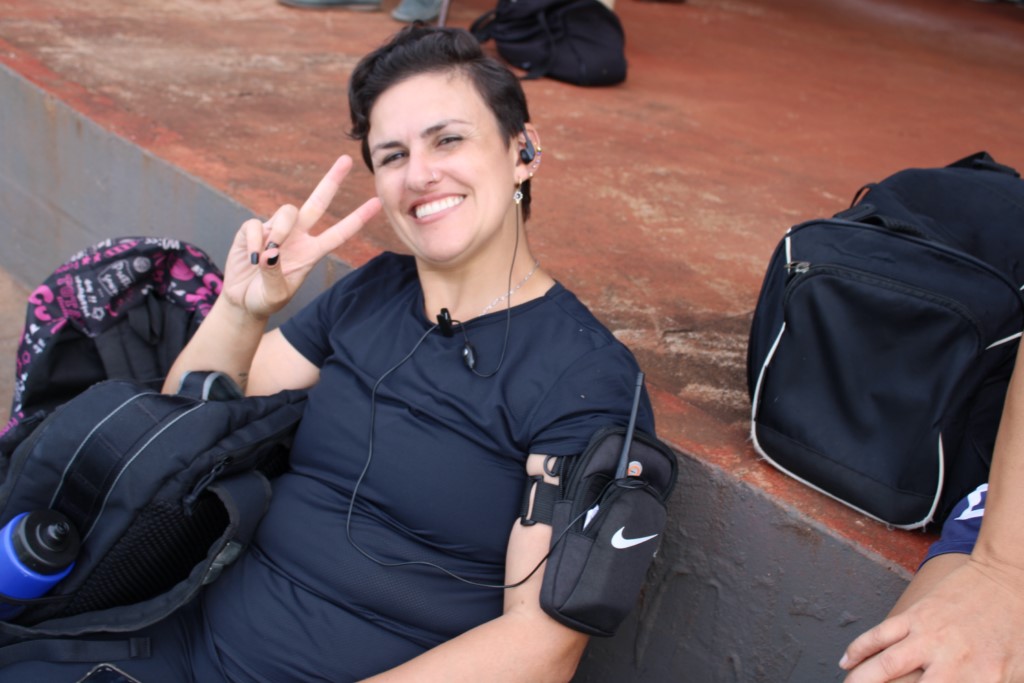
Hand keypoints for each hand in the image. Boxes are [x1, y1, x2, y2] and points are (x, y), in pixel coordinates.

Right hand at [221, 155, 380, 319]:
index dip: (357, 218)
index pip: (339, 233)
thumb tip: (270, 253)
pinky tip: (251, 259)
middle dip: (332, 180)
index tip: (377, 202)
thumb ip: (274, 276)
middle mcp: (297, 236)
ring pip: (286, 212)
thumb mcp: (274, 295)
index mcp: (312, 252)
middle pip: (317, 202)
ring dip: (279, 232)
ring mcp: (275, 230)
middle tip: (347, 159)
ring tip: (267, 258)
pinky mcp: (252, 229)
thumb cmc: (264, 298)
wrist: (243, 301)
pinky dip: (254, 242)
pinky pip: (255, 225)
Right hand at [840, 556, 1023, 681]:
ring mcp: (929, 636)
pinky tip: (846, 661)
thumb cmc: (1018, 628)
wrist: (1009, 578)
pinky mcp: (915, 615)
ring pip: (884, 665)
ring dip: (861, 680)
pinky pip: (881, 634)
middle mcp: (952, 662)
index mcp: (982, 680)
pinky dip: (860, 649)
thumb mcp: (1018, 673)